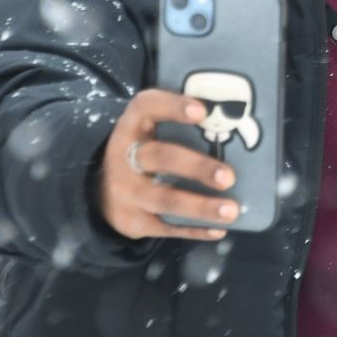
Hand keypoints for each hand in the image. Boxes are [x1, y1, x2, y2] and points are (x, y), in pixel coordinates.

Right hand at [97, 89, 239, 241]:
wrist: (101, 189)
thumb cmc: (142, 150)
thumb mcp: (147, 129)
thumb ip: (177, 124)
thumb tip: (234, 123)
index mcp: (132, 125)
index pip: (147, 106)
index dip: (173, 107)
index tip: (202, 111)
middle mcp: (124, 156)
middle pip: (161, 157)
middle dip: (196, 167)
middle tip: (228, 177)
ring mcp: (126, 192)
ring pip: (165, 200)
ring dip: (201, 207)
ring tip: (231, 211)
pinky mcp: (132, 221)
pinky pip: (167, 228)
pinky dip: (195, 229)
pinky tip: (219, 229)